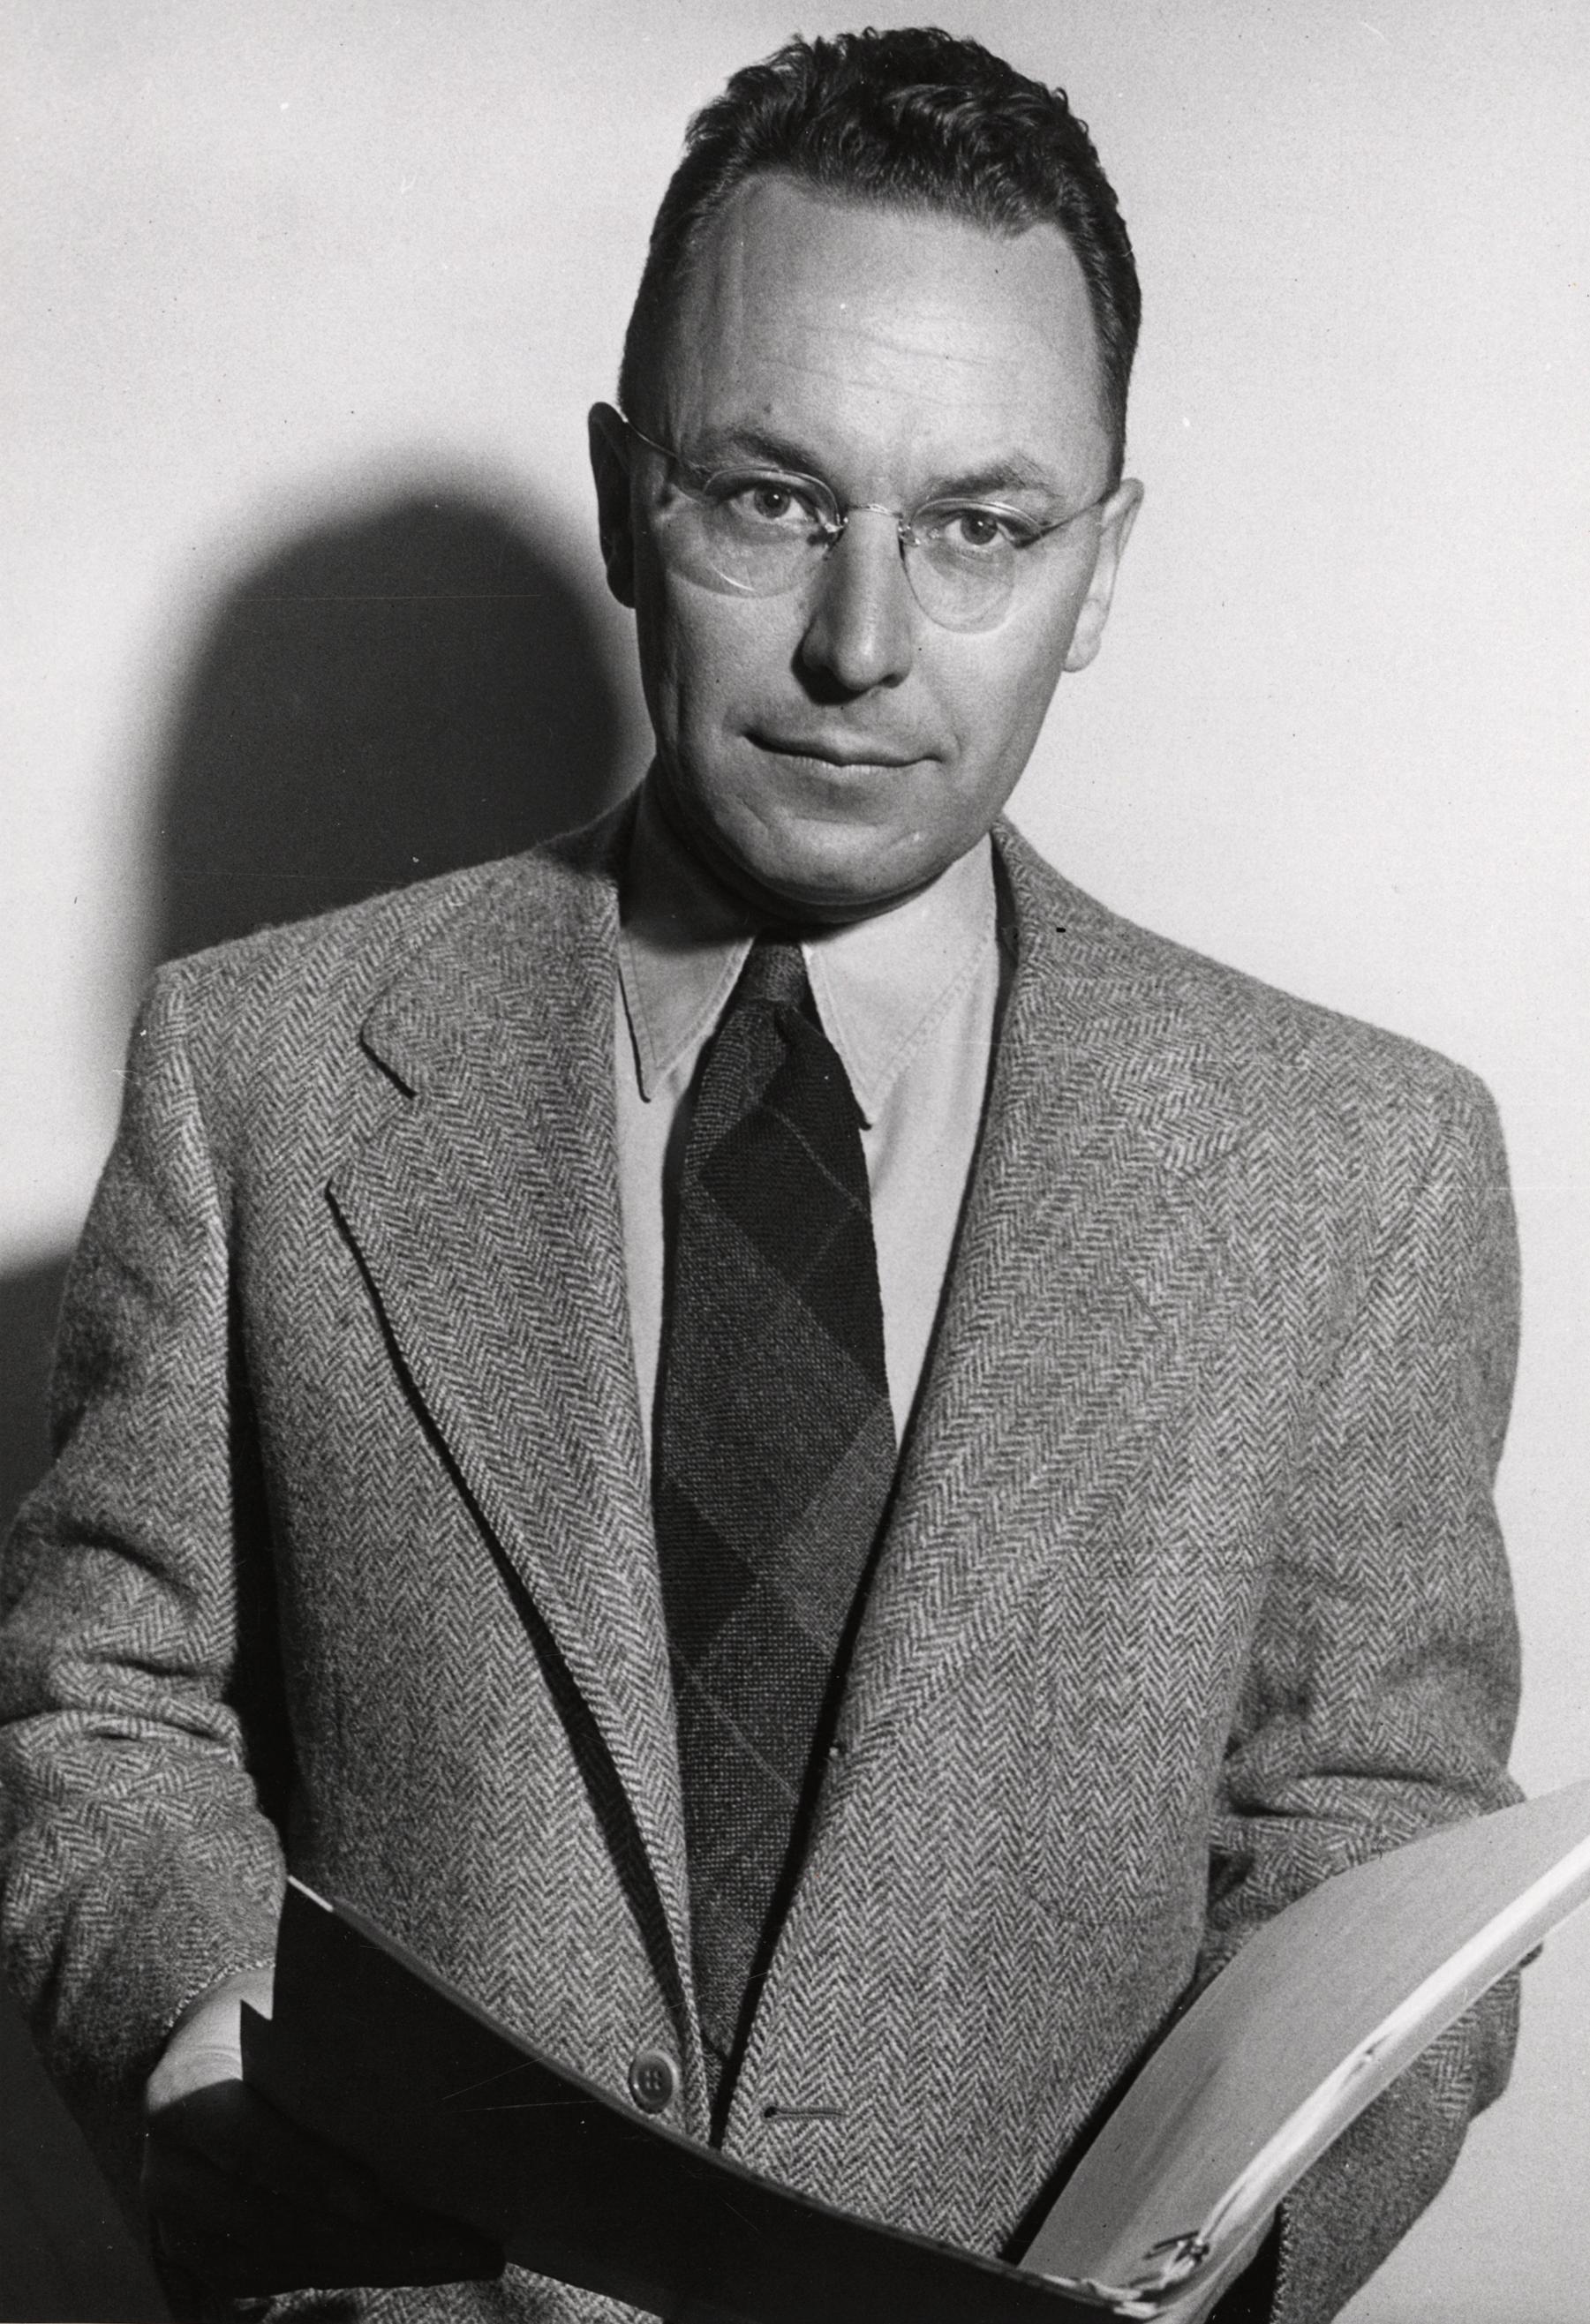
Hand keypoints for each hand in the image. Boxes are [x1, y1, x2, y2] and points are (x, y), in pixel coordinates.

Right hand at [143, 1968, 502, 2296]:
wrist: (219, 2050)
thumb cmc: (273, 2023)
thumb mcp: (295, 2014)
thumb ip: (337, 2044)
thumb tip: (433, 2073)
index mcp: (185, 2093)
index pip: (246, 2143)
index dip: (308, 2174)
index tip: (374, 2200)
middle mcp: (171, 2170)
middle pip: (275, 2223)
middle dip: (378, 2240)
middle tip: (465, 2245)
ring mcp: (181, 2225)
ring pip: (285, 2263)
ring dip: (378, 2264)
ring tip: (461, 2254)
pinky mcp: (208, 2256)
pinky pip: (283, 2279)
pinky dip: (354, 2270)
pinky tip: (418, 2258)